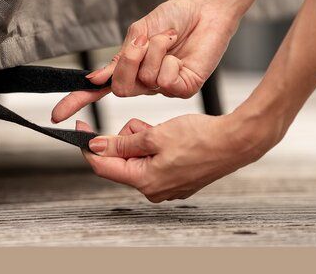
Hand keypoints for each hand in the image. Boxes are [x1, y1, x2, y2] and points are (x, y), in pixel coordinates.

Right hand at [52, 0, 239, 122]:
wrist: (205, 7)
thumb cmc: (173, 17)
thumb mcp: (138, 33)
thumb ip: (120, 57)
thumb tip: (94, 79)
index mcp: (131, 69)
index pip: (100, 89)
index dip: (77, 100)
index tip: (56, 115)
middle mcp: (146, 82)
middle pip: (121, 89)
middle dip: (128, 62)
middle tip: (141, 42)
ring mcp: (165, 87)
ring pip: (145, 81)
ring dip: (154, 52)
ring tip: (169, 39)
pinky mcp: (185, 88)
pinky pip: (166, 82)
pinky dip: (169, 61)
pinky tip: (180, 52)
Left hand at [75, 110, 279, 201]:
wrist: (235, 141)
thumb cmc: (199, 137)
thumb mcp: (155, 135)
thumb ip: (122, 143)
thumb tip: (95, 146)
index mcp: (145, 181)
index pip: (103, 166)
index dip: (88, 145)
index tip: (80, 127)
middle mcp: (153, 189)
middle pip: (121, 160)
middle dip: (125, 139)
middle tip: (144, 125)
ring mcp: (166, 185)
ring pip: (137, 157)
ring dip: (141, 139)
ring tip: (162, 130)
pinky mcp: (176, 178)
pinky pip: (153, 159)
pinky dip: (154, 145)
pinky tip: (170, 136)